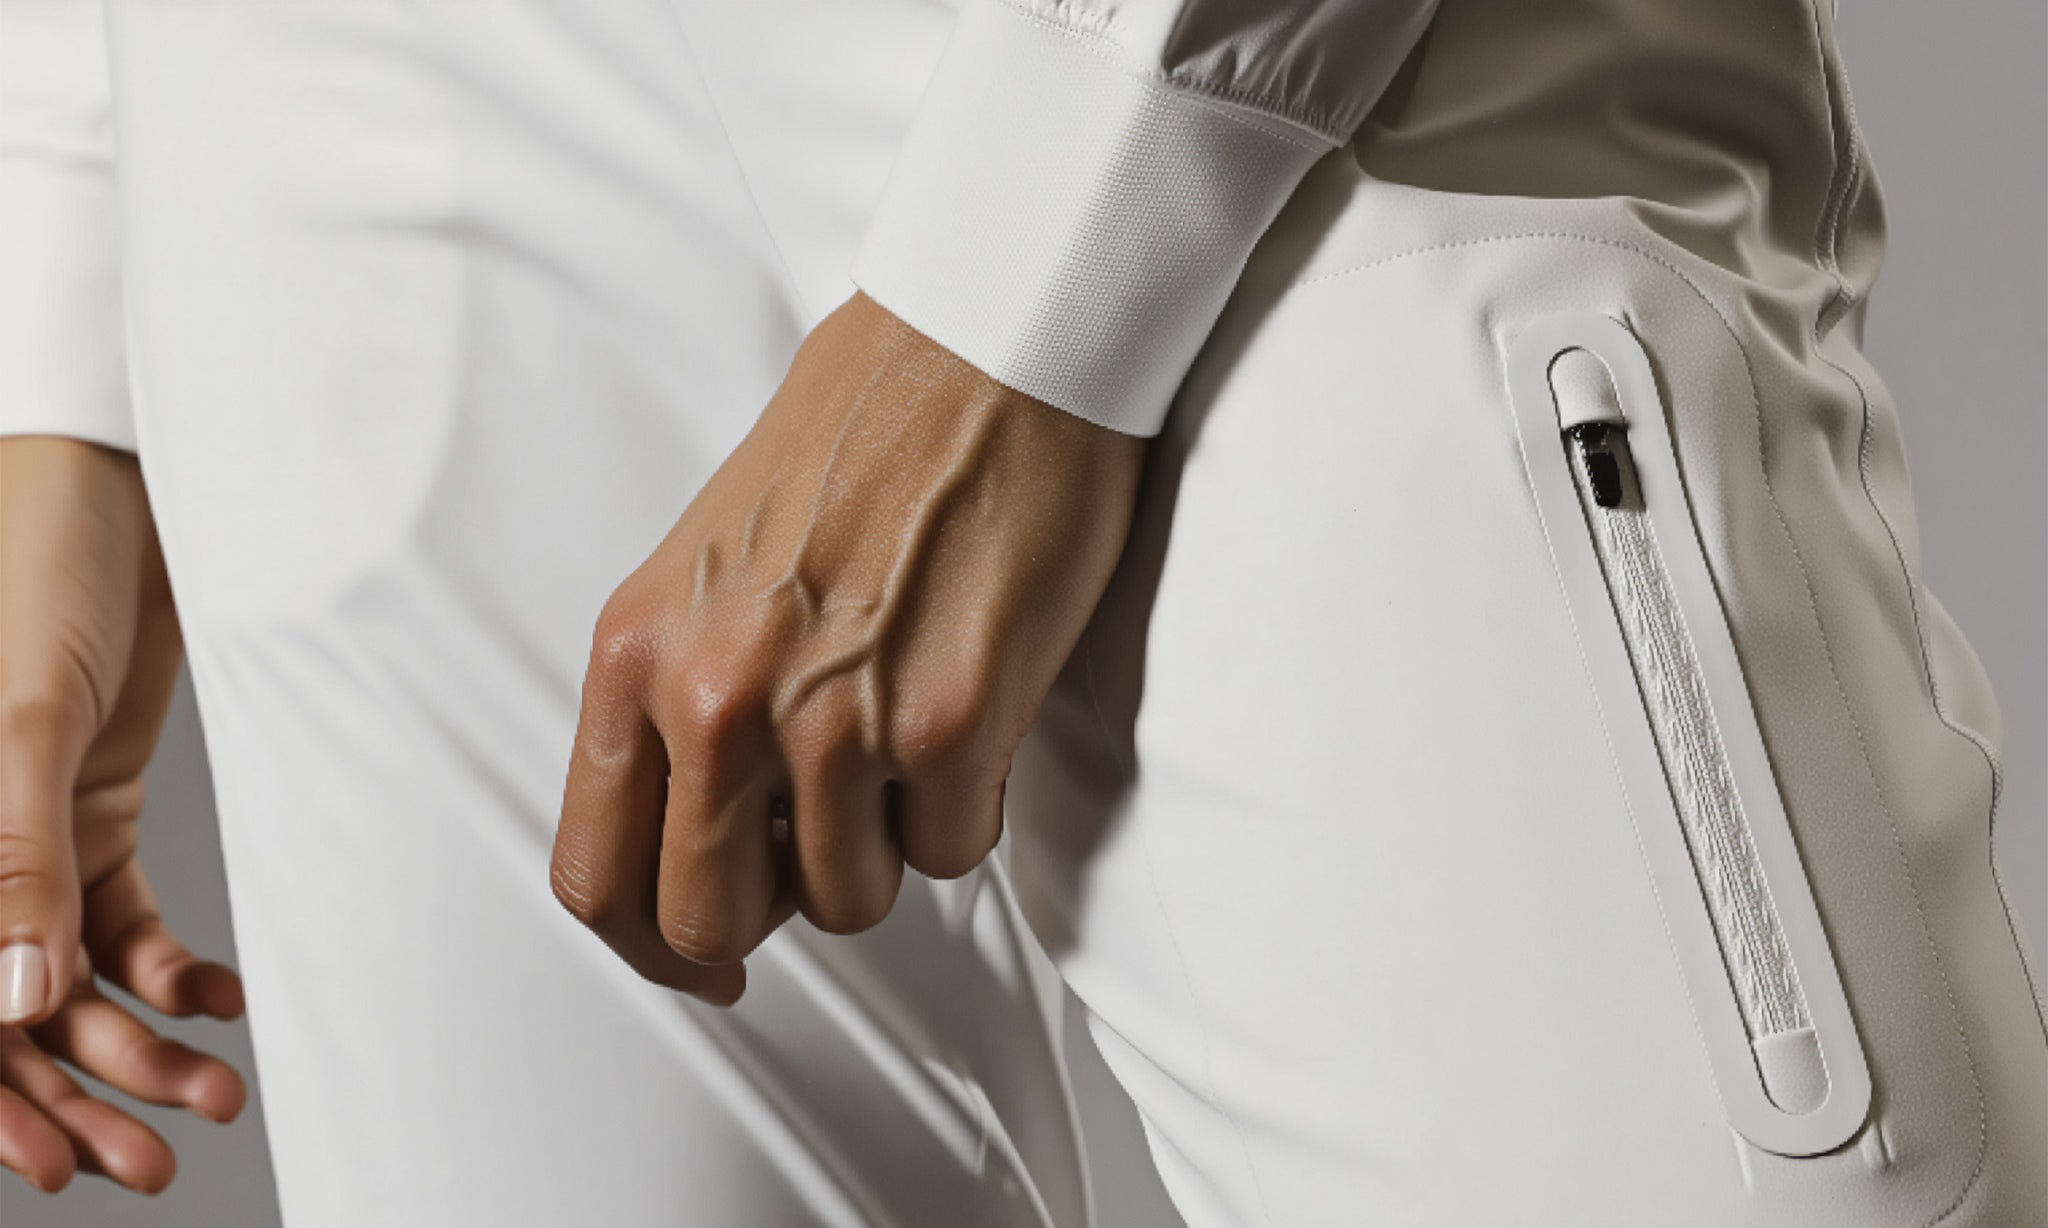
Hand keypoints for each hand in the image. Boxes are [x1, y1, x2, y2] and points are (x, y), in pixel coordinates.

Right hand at [0, 437, 246, 1191]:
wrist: (123, 489)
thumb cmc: (42, 568)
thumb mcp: (25, 716)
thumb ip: (15, 861)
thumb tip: (19, 1006)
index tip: (55, 1170)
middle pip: (5, 1010)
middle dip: (76, 1094)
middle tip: (156, 1160)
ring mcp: (25, 838)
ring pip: (70, 979)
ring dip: (137, 1043)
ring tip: (214, 1094)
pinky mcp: (90, 811)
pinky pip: (123, 918)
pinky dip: (172, 968)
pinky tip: (223, 1001)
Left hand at [552, 292, 1146, 1003]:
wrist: (982, 347)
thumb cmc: (860, 435)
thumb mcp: (704, 564)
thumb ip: (676, 698)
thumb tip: (698, 835)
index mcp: (637, 652)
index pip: (595, 875)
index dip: (652, 948)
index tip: (705, 961)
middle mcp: (716, 696)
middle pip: (710, 921)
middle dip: (774, 909)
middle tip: (825, 856)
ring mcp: (831, 719)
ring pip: (847, 899)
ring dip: (885, 845)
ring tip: (908, 735)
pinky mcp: (947, 724)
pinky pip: (953, 853)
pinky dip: (966, 807)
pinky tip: (970, 709)